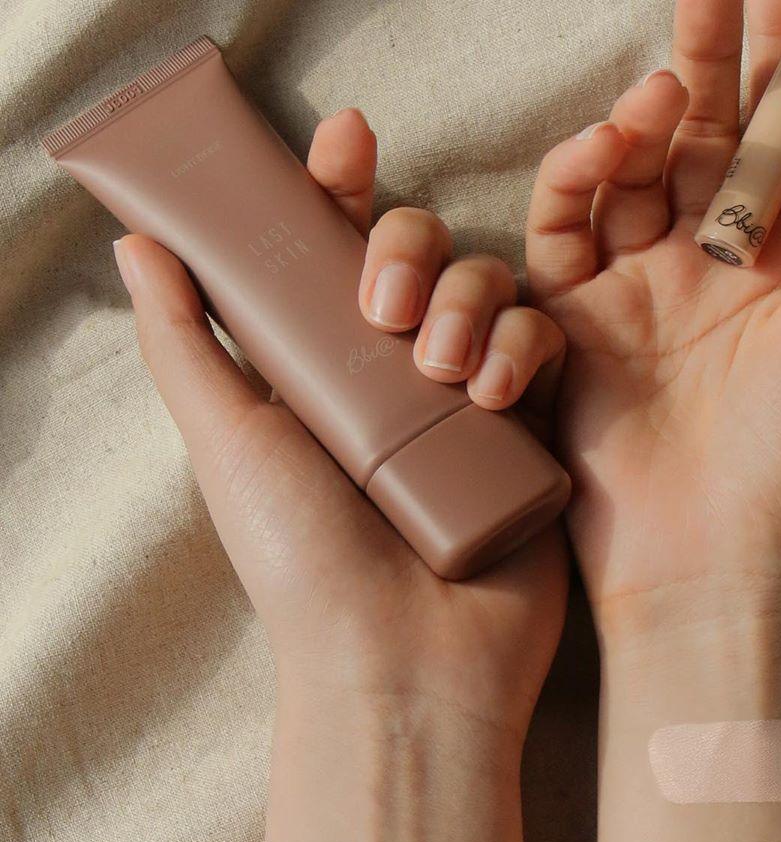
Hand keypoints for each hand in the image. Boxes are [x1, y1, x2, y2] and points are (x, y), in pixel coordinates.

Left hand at [113, 108, 566, 740]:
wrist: (403, 665)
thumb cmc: (304, 562)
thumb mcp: (227, 441)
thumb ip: (186, 342)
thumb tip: (138, 245)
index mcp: (322, 375)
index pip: (333, 256)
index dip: (339, 191)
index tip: (345, 141)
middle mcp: (395, 384)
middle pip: (421, 255)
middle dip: (407, 247)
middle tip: (385, 309)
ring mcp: (469, 410)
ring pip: (490, 289)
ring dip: (469, 300)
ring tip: (441, 372)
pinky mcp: (533, 439)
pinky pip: (545, 349)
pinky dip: (525, 348)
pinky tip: (497, 393)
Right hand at [525, 0, 780, 638]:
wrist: (711, 566)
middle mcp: (709, 277)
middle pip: (704, 142)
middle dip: (711, 60)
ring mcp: (638, 299)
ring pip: (628, 177)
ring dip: (640, 118)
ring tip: (661, 87)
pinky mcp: (572, 329)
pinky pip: (560, 234)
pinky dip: (575, 184)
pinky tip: (603, 152)